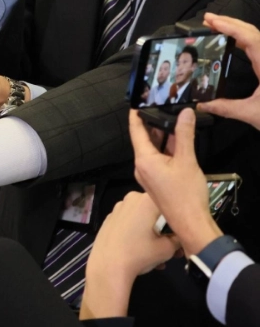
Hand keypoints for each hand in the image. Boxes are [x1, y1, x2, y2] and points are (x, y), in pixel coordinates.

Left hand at [81, 192, 180, 319]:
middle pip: (156, 214)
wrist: (107, 265)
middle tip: (174, 252)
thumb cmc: (140, 253)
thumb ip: (179, 239)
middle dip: (166, 233)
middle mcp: (132, 199)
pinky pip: (131, 225)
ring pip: (144, 221)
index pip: (171, 207)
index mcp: (147, 200)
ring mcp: (118, 208)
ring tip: (159, 260)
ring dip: (154, 238)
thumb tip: (182, 238)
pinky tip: (143, 255)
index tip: (183, 238)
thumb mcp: (168, 249)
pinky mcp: (110, 219)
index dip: (179, 223)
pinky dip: (139, 237)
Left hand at [129, 108, 220, 255]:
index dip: (136, 116)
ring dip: (161, 138)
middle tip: (161, 108)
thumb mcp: (187, 160)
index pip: (136, 131)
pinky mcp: (156, 182)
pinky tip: (177, 143)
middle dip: (152, 125)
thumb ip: (185, 135)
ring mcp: (148, 176)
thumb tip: (185, 113)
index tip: (136, 102)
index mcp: (143, 160)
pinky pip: (157, 160)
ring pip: (152, 151)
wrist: (190, 224)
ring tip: (171, 120)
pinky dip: (165, 150)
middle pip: (144, 140)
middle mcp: (141, 167)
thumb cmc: (186, 194)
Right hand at [198, 13, 259, 130]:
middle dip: (230, 22)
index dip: (231, 28)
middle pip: (252, 32)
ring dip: (236, 28)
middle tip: (207, 19)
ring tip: (215, 25)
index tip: (213, 22)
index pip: (251, 39)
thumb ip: (226, 108)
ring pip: (256, 37)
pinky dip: (242, 38)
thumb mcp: (253, 114)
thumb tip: (202, 105)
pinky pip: (257, 46)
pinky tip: (231, 41)